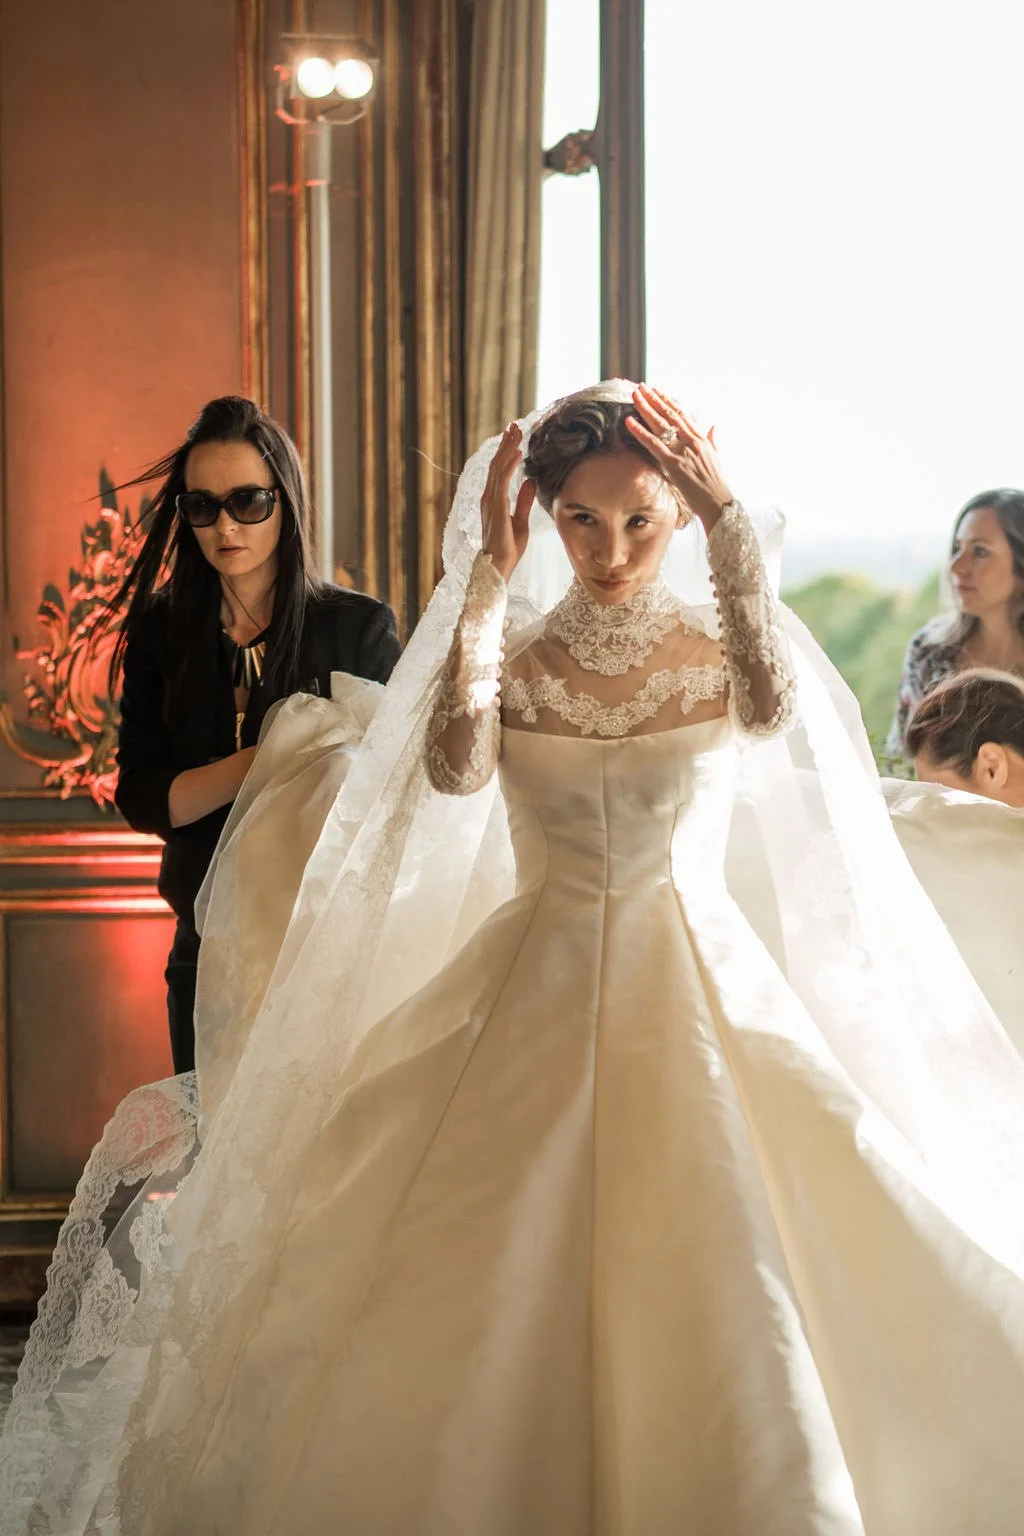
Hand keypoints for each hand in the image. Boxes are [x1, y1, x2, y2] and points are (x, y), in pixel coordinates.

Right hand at [481, 421, 535, 582]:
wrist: (499, 566)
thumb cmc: (508, 548)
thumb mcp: (521, 520)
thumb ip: (524, 501)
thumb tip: (530, 481)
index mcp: (493, 500)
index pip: (499, 470)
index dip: (506, 452)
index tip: (514, 437)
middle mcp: (488, 497)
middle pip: (497, 464)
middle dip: (506, 443)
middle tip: (514, 425)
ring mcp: (490, 501)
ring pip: (498, 467)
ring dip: (508, 448)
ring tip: (516, 431)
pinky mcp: (496, 506)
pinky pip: (502, 480)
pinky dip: (509, 464)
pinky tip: (517, 452)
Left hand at [625, 385, 733, 530]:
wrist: (719, 502)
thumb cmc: (717, 484)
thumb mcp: (717, 457)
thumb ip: (714, 440)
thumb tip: (715, 426)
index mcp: (701, 438)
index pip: (681, 414)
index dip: (667, 401)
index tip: (657, 391)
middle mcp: (692, 440)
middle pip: (669, 414)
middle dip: (654, 399)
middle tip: (641, 387)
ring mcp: (682, 451)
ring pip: (660, 424)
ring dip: (645, 408)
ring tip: (634, 395)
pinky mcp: (673, 463)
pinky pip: (653, 444)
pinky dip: (640, 431)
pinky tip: (629, 421)